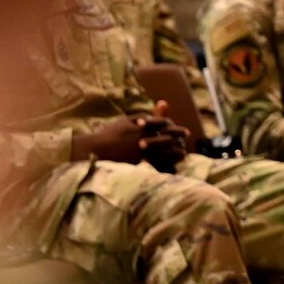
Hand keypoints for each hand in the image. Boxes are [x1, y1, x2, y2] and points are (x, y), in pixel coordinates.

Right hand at [69, 102, 189, 169]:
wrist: (95, 150)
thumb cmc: (108, 135)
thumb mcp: (124, 122)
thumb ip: (139, 117)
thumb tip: (150, 115)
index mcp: (142, 127)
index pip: (165, 127)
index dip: (177, 130)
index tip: (186, 132)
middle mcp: (144, 139)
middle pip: (168, 140)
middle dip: (180, 142)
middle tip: (188, 146)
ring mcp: (141, 153)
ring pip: (164, 153)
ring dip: (175, 154)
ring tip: (183, 156)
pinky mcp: (137, 164)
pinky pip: (156, 166)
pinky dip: (165, 166)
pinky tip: (173, 168)